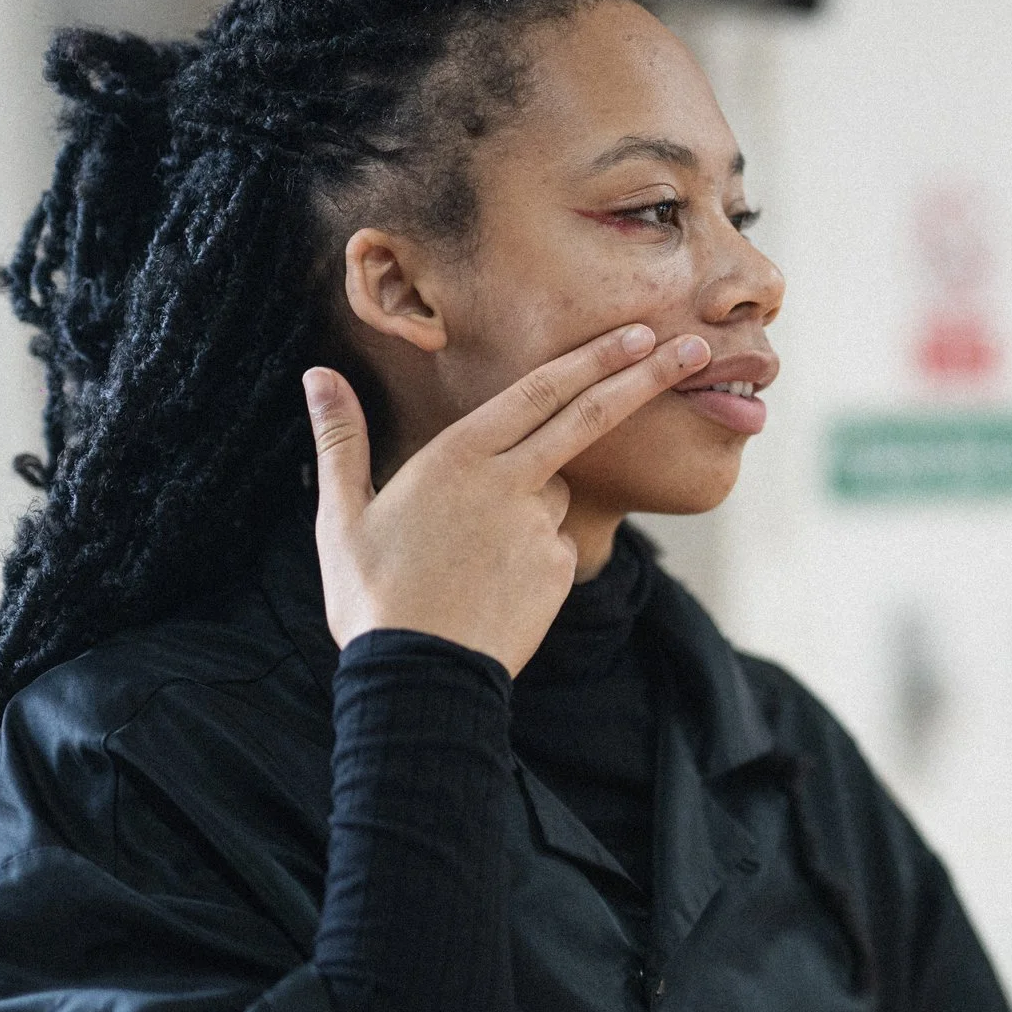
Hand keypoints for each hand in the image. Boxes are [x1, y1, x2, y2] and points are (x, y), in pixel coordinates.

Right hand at [301, 323, 711, 671]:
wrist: (419, 679)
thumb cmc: (373, 597)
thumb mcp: (342, 515)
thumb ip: (340, 439)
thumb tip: (317, 376)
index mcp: (458, 457)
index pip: (539, 391)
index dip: (594, 357)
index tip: (638, 332)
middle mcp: (509, 483)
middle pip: (589, 417)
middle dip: (644, 376)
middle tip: (693, 349)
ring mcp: (541, 529)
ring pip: (555, 493)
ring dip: (533, 503)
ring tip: (469, 557)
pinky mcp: (559, 571)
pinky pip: (553, 545)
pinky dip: (532, 553)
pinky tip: (490, 586)